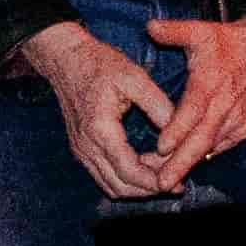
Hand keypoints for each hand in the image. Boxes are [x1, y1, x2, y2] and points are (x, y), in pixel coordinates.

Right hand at [21, 18, 180, 199]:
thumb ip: (158, 106)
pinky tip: (145, 167)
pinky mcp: (81, 149)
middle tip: (177, 179)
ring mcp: (81, 150)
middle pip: (121, 187)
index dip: (156, 181)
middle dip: (151, 188)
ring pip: (112, 186)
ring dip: (138, 186)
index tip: (180, 180)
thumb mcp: (135, 77)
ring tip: (164, 173)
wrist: (65, 58)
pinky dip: (126, 179)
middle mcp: (86, 147)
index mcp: (100, 130)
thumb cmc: (99, 63)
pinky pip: (104, 177)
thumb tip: (180, 133)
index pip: (130, 172)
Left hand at [145, 13, 245, 183]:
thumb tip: (150, 26)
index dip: (178, 131)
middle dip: (181, 163)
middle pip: (202, 140)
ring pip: (210, 148)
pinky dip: (203, 158)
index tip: (161, 147)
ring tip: (163, 180)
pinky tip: (183, 168)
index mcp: (211, 83)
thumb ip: (175, 30)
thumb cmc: (228, 42)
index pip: (193, 112)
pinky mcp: (243, 128)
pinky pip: (221, 147)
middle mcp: (226, 106)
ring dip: (188, 164)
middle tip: (160, 183)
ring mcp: (237, 120)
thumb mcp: (202, 30)